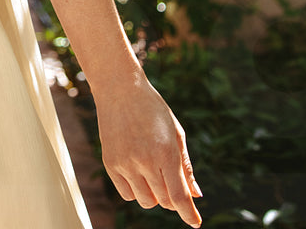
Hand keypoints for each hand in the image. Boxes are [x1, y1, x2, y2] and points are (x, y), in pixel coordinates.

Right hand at [95, 75, 202, 225]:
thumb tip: (196, 195)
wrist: (119, 89)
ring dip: (155, 195)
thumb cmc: (153, 109)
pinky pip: (127, 193)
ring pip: (145, 201)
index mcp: (165, 152)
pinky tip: (138, 174)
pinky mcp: (110, 164)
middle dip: (173, 198)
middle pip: (164, 201)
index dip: (189, 214)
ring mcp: (125, 164)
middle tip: (172, 182)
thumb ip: (185, 167)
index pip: (179, 196)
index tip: (195, 223)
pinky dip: (136, 190)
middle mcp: (144, 161)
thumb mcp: (175, 133)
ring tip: (154, 174)